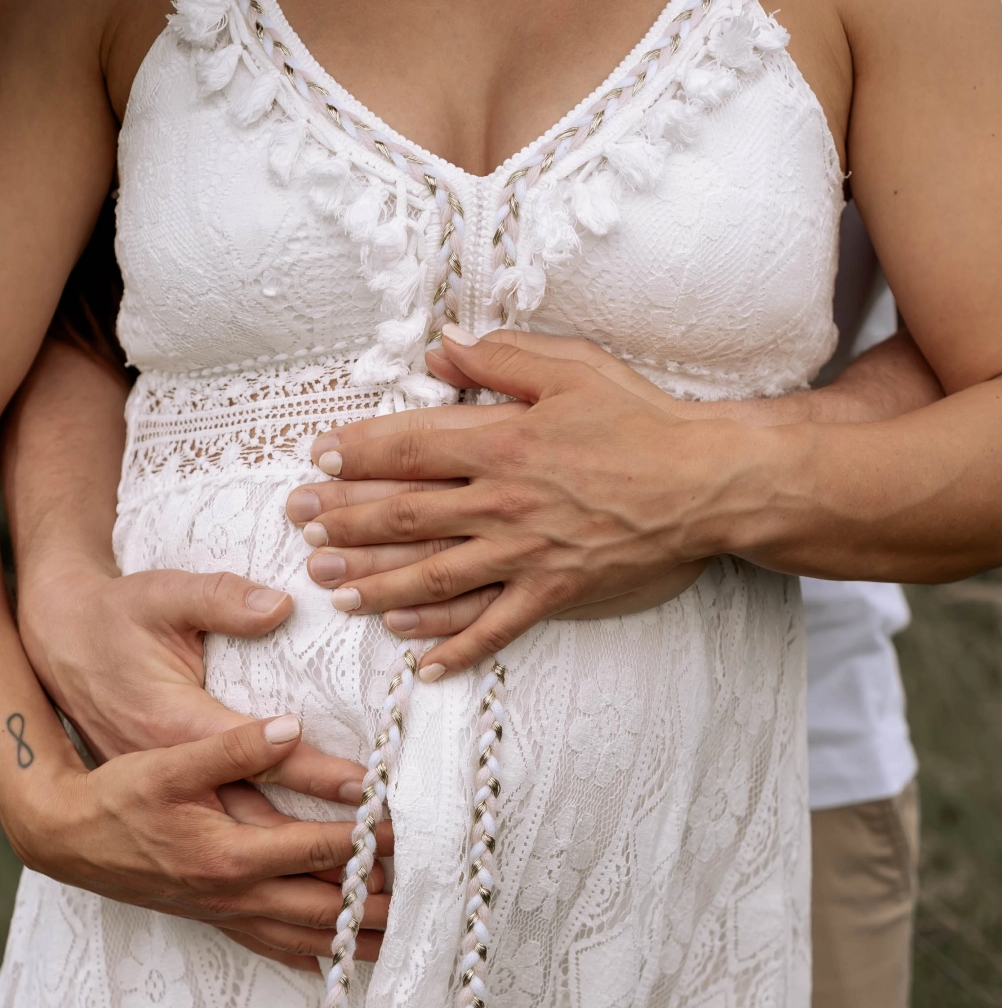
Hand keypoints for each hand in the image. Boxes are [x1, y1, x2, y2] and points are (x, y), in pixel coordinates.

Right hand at [17, 561, 387, 972]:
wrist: (68, 835)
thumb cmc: (117, 794)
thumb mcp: (168, 759)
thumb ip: (232, 746)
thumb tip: (290, 728)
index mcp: (230, 853)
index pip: (321, 848)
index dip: (371, 841)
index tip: (414, 832)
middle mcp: (234, 893)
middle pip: (325, 906)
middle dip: (380, 903)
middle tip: (433, 898)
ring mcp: (225, 911)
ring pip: (306, 936)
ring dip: (355, 941)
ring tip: (406, 939)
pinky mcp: (215, 916)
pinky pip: (275, 946)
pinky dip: (313, 956)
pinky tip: (339, 963)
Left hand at [295, 331, 726, 673]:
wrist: (708, 482)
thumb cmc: (643, 419)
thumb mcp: (574, 366)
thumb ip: (500, 357)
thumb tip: (441, 345)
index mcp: (504, 443)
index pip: (409, 449)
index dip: (356, 454)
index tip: (315, 459)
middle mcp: (504, 503)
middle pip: (405, 517)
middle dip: (344, 522)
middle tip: (299, 527)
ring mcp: (526, 555)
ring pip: (434, 577)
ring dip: (377, 586)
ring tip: (333, 590)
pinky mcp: (554, 593)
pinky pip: (494, 627)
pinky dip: (455, 648)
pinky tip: (417, 662)